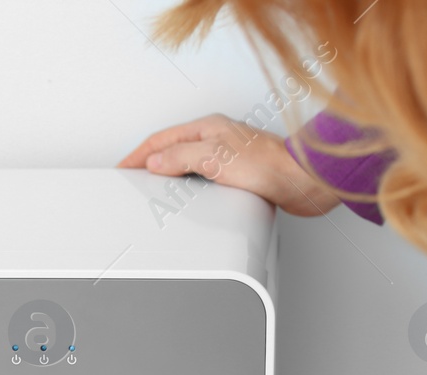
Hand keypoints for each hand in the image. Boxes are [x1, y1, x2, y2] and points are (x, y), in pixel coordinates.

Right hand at [118, 113, 341, 216]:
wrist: (303, 181)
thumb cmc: (269, 165)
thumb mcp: (214, 158)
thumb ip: (180, 158)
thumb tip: (156, 162)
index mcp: (208, 128)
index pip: (161, 140)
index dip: (138, 155)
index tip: (123, 167)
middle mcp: (217, 138)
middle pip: (172, 148)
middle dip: (149, 161)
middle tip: (132, 174)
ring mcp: (227, 155)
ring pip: (187, 162)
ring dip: (168, 172)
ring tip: (153, 184)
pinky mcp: (239, 173)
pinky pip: (202, 176)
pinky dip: (187, 184)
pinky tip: (188, 195)